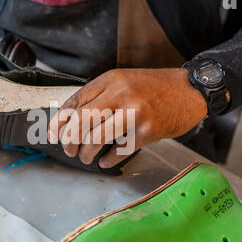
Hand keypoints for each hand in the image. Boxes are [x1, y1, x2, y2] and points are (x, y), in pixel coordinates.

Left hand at [48, 68, 206, 167]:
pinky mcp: (148, 131)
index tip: (53, 135)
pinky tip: (105, 161)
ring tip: (85, 157)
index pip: (75, 101)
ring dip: (86, 152)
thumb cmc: (154, 88)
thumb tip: (73, 119)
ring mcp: (135, 112)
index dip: (59, 122)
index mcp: (111, 80)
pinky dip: (109, 159)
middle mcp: (121, 93)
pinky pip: (121, 150)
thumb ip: (100, 96)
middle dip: (69, 140)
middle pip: (82, 120)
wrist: (189, 91)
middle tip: (68, 150)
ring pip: (97, 137)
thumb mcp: (123, 82)